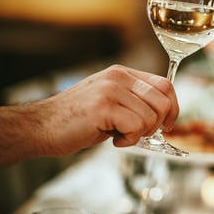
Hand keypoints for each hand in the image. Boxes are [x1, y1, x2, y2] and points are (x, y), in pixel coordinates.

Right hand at [40, 65, 178, 154]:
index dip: (172, 108)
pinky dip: (129, 140)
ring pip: (151, 117)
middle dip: (157, 125)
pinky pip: (137, 127)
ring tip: (119, 135)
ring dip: (139, 135)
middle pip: (163, 101)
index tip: (166, 125)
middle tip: (137, 133)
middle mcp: (119, 77)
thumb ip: (136, 101)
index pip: (165, 85)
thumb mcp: (112, 102)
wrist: (40, 127)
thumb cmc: (77, 121)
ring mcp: (111, 90)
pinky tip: (113, 139)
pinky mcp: (104, 107)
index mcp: (123, 73)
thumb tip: (167, 114)